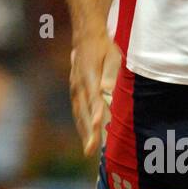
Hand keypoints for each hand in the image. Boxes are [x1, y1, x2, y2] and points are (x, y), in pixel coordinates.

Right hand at [69, 31, 121, 155]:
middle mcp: (79, 86)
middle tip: (92, 151)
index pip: (93, 99)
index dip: (96, 114)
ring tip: (89, 151)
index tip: (97, 127)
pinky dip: (81, 126)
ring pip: (79, 114)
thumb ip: (111, 73)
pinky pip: (78, 112)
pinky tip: (86, 138)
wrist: (86, 37)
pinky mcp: (74, 92)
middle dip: (88, 132)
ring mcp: (75, 89)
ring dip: (84, 133)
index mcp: (89, 76)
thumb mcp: (112, 55)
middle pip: (85, 112)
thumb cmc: (104, 47)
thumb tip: (107, 90)